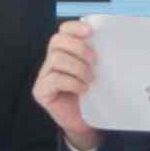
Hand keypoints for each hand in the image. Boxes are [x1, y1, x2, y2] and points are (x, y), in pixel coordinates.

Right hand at [34, 16, 101, 150]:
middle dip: (78, 48)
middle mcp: (51, 60)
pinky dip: (72, 82)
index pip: (63, 30)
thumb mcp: (97, 72)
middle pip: (57, 41)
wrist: (85, 123)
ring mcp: (43, 75)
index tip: (90, 31)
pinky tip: (83, 90)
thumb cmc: (92, 95)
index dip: (74, 27)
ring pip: (56, 58)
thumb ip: (96, 57)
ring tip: (89, 80)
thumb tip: (108, 42)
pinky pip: (54, 79)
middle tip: (94, 62)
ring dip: (77, 68)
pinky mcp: (41, 91)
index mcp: (65, 51)